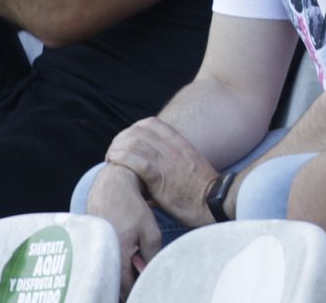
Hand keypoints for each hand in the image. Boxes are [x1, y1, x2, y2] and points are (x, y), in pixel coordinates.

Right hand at [85, 162, 161, 295]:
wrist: (111, 188)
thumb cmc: (132, 208)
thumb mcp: (150, 231)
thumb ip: (152, 255)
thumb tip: (151, 273)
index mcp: (117, 256)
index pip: (125, 288)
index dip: (137, 290)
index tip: (146, 289)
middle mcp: (102, 258)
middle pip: (115, 284)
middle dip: (128, 286)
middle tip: (140, 280)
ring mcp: (94, 253)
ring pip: (109, 274)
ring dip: (120, 276)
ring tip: (133, 269)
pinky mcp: (90, 247)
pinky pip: (103, 263)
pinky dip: (112, 266)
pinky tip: (123, 259)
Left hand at [104, 119, 219, 226]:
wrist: (215, 202)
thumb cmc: (202, 190)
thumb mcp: (190, 166)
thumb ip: (173, 161)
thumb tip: (156, 168)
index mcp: (180, 143)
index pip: (152, 123)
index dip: (133, 129)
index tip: (125, 141)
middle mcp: (173, 148)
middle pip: (139, 131)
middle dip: (121, 138)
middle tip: (113, 152)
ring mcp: (166, 162)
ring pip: (134, 143)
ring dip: (116, 148)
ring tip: (110, 158)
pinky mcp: (160, 178)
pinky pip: (136, 162)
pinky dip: (121, 159)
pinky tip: (113, 163)